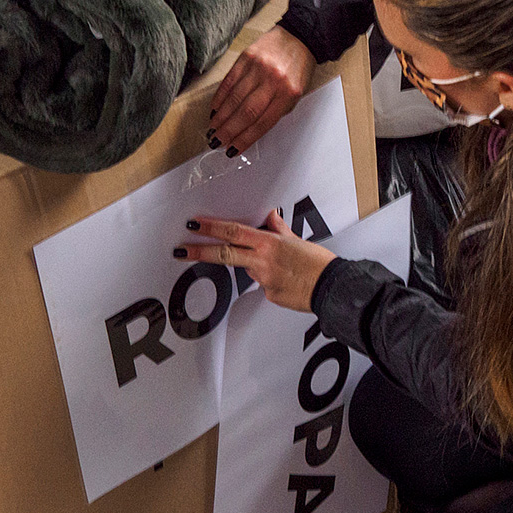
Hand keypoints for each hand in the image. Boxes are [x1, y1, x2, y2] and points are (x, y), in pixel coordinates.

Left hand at [177, 211, 333, 312]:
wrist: (332, 288)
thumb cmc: (319, 263)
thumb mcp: (298, 240)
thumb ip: (280, 229)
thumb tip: (271, 216)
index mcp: (269, 243)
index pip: (233, 232)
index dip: (212, 228)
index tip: (194, 225)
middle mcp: (262, 261)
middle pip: (224, 254)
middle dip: (200, 251)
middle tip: (180, 250)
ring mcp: (264, 280)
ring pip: (250, 270)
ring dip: (258, 266)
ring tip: (284, 267)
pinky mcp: (270, 296)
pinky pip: (265, 286)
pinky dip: (272, 281)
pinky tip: (289, 281)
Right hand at [209, 26, 313, 153]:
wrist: (299, 36)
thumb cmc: (298, 68)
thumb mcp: (295, 94)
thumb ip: (275, 111)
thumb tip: (250, 130)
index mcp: (288, 94)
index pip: (262, 123)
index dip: (245, 138)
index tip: (233, 149)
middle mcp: (272, 81)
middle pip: (245, 112)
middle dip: (229, 130)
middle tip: (217, 141)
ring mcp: (258, 68)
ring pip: (234, 98)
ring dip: (221, 117)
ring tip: (213, 129)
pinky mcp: (246, 57)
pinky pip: (229, 81)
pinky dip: (220, 98)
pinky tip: (214, 109)